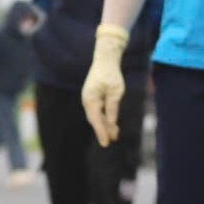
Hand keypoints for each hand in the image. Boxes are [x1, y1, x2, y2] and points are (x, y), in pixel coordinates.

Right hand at [79, 25, 129, 145]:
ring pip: (97, 117)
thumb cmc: (111, 74)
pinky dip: (106, 118)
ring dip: (105, 125)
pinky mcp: (94, 98)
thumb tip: (112, 122)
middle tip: (111, 142)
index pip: (96, 119)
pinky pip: (99, 112)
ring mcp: (90, 100)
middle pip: (95, 120)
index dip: (101, 132)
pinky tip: (113, 125)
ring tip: (115, 135)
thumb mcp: (116, 91)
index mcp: (90, 99)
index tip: (106, 143)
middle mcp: (87, 101)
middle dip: (103, 131)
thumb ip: (113, 107)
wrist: (105, 60)